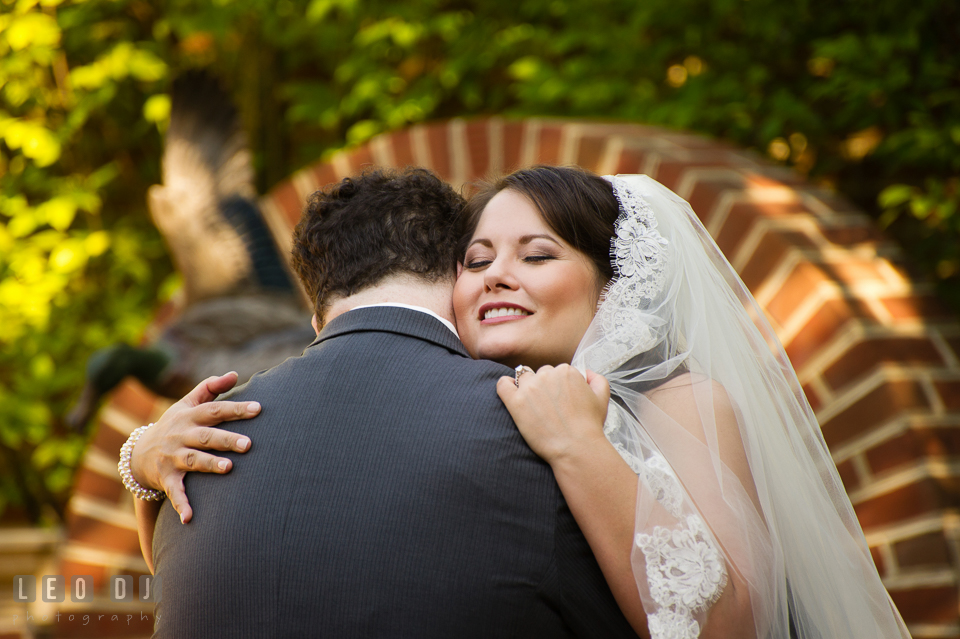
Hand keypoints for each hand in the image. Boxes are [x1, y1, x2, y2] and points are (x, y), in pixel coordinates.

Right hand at [131, 372, 259, 522]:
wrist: (137, 454)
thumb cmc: (174, 425)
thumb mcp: (187, 403)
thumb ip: (210, 388)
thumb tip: (235, 374)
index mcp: (189, 417)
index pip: (215, 410)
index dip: (235, 409)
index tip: (259, 408)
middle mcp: (181, 436)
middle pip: (206, 436)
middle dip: (226, 439)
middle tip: (249, 444)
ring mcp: (173, 457)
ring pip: (193, 461)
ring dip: (209, 465)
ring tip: (229, 468)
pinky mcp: (166, 477)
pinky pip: (174, 492)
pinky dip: (182, 504)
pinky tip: (190, 518)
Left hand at [496, 364, 609, 464]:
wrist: (575, 448)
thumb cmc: (589, 427)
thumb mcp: (602, 399)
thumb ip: (597, 379)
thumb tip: (587, 373)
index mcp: (567, 371)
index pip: (558, 371)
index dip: (559, 386)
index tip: (560, 400)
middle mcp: (547, 375)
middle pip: (541, 373)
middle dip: (544, 386)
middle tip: (548, 406)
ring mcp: (530, 388)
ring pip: (523, 377)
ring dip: (526, 387)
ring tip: (531, 405)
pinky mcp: (515, 402)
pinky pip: (503, 385)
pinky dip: (506, 386)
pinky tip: (511, 395)